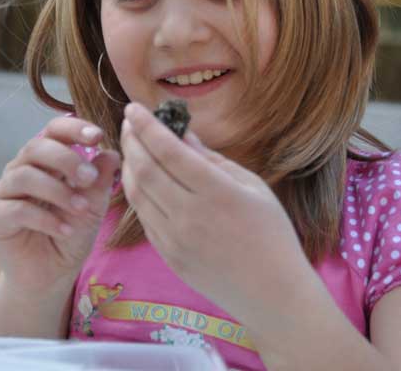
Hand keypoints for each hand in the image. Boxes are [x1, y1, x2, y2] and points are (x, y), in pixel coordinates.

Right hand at [0, 116, 120, 294]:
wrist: (53, 273)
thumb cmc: (72, 232)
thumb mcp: (94, 205)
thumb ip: (101, 179)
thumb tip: (111, 153)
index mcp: (46, 159)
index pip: (53, 131)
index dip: (73, 128)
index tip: (97, 136)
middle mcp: (21, 169)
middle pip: (36, 147)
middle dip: (66, 159)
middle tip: (90, 178)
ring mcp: (5, 192)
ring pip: (25, 176)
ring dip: (58, 191)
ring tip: (82, 209)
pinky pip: (17, 209)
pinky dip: (46, 219)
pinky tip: (66, 230)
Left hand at [120, 102, 310, 324]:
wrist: (272, 294)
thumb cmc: (271, 234)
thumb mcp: (252, 187)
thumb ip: (213, 160)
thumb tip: (182, 134)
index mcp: (216, 192)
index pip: (169, 151)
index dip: (147, 126)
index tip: (134, 108)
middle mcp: (189, 215)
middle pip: (145, 169)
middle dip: (131, 140)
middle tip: (128, 122)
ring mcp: (175, 239)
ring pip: (137, 194)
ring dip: (128, 165)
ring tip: (131, 146)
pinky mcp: (168, 256)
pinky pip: (144, 217)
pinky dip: (137, 193)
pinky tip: (141, 178)